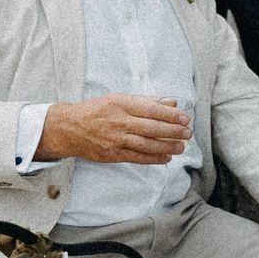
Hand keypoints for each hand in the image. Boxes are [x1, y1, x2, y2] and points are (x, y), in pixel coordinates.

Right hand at [36, 94, 191, 164]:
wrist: (69, 128)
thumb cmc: (96, 111)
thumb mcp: (118, 99)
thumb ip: (145, 101)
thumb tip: (170, 102)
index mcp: (120, 103)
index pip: (151, 109)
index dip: (170, 114)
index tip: (185, 117)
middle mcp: (118, 121)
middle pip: (151, 127)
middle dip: (173, 131)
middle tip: (188, 133)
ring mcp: (115, 139)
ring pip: (146, 144)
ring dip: (167, 146)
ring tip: (181, 147)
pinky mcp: (112, 154)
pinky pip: (137, 157)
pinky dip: (154, 158)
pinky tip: (166, 157)